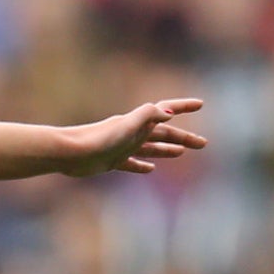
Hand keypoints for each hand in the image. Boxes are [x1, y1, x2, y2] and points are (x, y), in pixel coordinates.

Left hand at [62, 99, 205, 176]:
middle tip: (204, 144)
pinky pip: (131, 163)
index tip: (201, 104)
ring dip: (167, 149)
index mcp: (138, 121)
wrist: (69, 153)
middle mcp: (132, 132)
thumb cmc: (98, 139)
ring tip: (182, 152)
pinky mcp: (111, 161)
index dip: (183, 106)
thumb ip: (147, 115)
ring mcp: (122, 147)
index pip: (166, 110)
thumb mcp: (127, 124)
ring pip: (150, 147)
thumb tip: (168, 113)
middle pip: (163, 133)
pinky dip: (142, 165)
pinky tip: (150, 169)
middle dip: (184, 137)